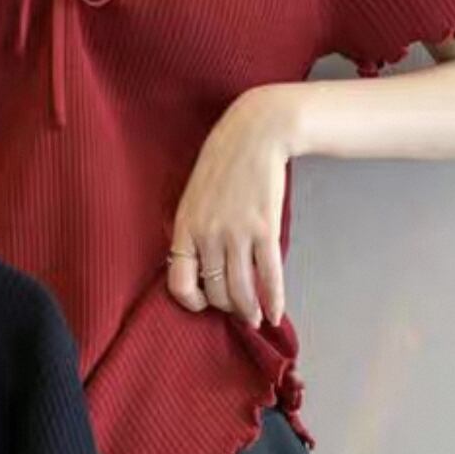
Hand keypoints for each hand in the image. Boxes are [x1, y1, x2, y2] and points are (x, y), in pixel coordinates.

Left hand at [165, 84, 297, 327]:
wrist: (255, 134)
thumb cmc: (223, 162)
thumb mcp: (194, 195)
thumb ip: (194, 228)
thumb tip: (200, 263)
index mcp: (185, 227)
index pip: (178, 282)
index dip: (191, 301)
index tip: (203, 303)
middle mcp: (208, 235)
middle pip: (214, 291)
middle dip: (226, 307)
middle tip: (236, 311)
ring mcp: (237, 234)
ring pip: (241, 290)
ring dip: (249, 311)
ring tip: (255, 318)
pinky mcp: (265, 230)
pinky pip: (269, 276)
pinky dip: (274, 300)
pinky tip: (275, 313)